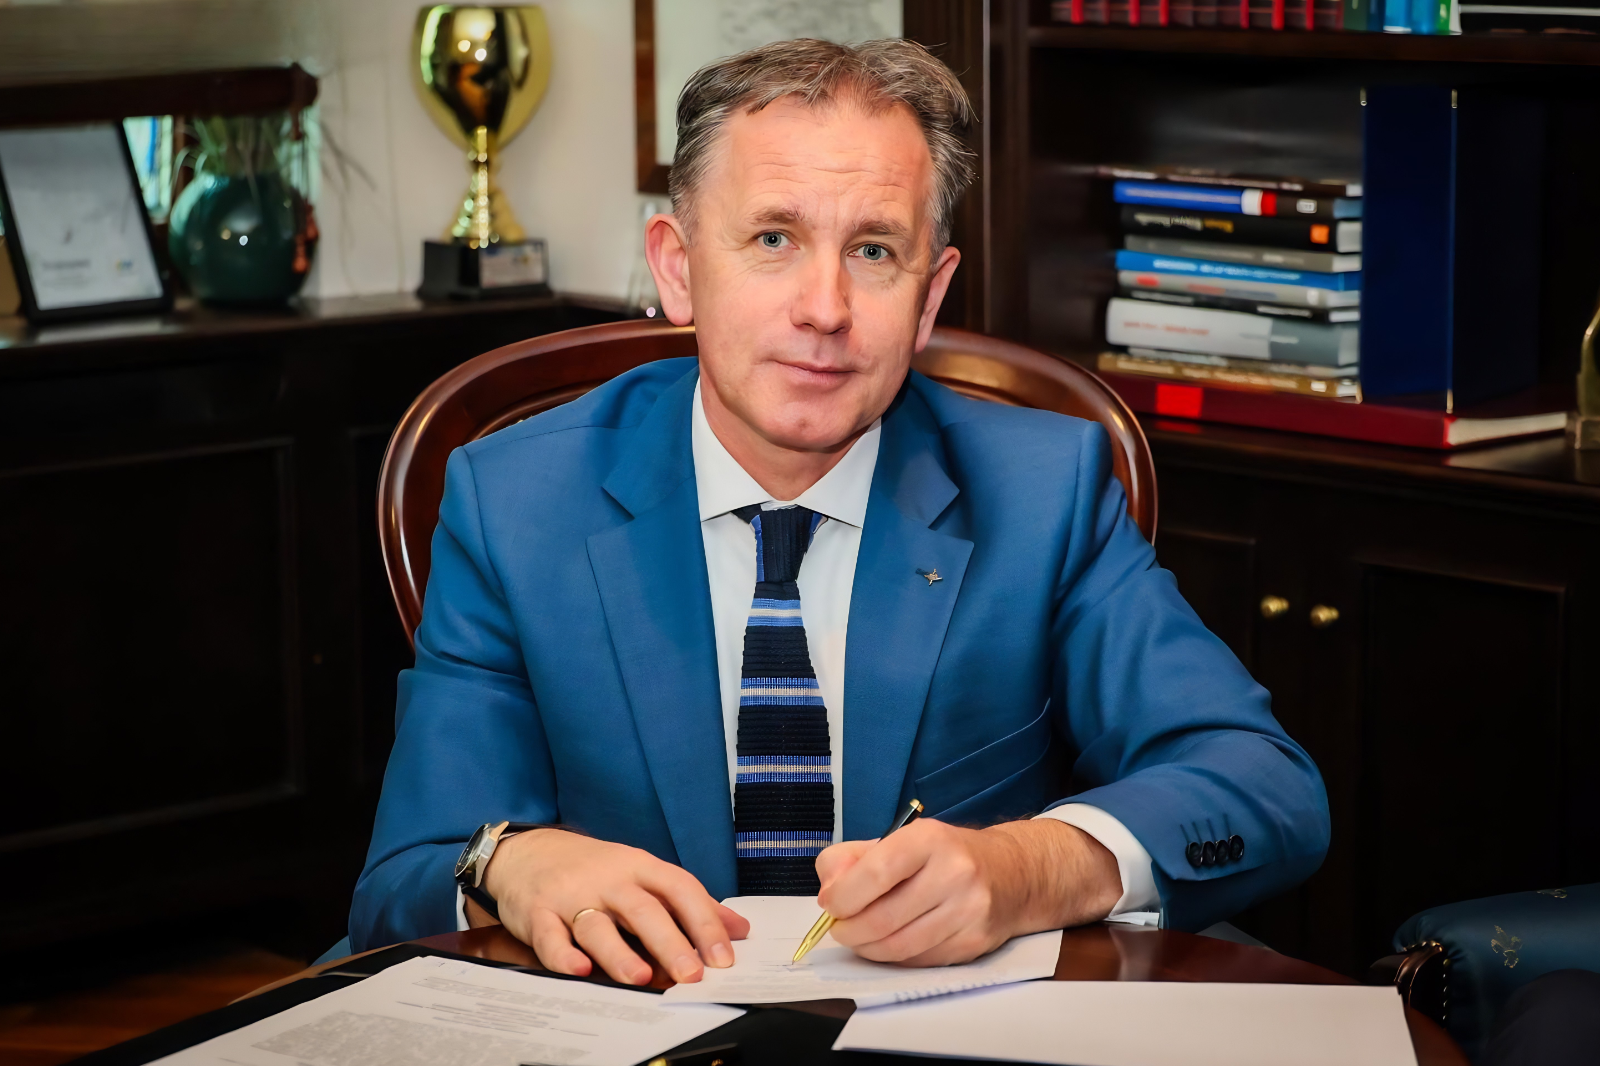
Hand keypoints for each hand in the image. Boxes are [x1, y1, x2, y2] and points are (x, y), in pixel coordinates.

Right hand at [477, 829, 749, 985]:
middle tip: (692, 974)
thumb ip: (688, 903)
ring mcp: (572, 896)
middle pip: (643, 909)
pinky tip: (579, 969)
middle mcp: (608, 879)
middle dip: (670, 942)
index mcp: (639, 866)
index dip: (704, 922)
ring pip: (598, 925)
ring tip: (641, 977)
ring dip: (619, 953)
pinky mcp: (537, 914)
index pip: (680, 888)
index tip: (723, 956)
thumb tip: (738, 929)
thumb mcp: (641, 874)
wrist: (527, 852)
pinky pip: (550, 937)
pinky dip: (563, 955)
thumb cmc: (593, 869)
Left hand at [815, 818, 1120, 965]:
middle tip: (839, 928)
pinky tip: (888, 944)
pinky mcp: (973, 942)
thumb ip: (852, 858)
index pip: (877, 871)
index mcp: (930, 840)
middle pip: (883, 918)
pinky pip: (919, 960)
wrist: (1011, 874)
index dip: (844, 896)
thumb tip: (828, 889)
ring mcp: (967, 911)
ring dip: (867, 948)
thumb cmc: (944, 856)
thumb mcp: (900, 840)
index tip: (830, 905)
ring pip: (899, 946)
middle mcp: (954, 873)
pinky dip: (894, 957)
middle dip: (849, 929)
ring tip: (859, 938)